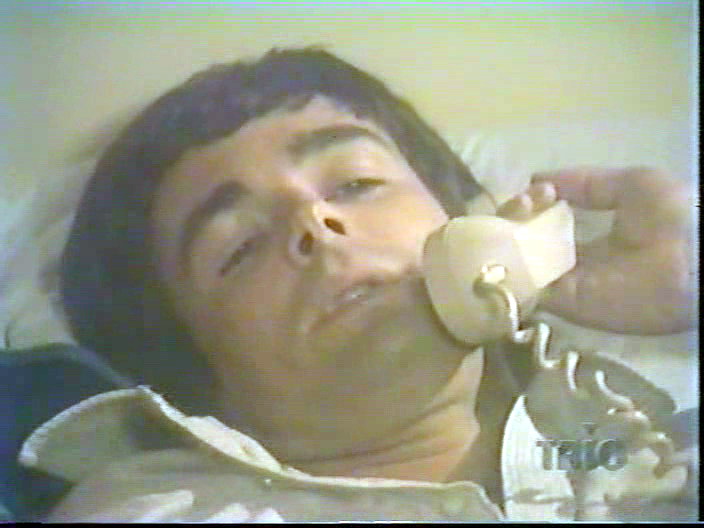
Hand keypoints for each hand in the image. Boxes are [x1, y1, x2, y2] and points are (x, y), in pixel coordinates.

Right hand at [501, 166, 694, 334]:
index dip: (527, 207)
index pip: (542, 224)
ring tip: (497, 222)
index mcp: (588, 236)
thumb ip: (585, 183)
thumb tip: (536, 179)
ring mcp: (565, 284)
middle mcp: (571, 262)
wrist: (696, 260)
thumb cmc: (674, 216)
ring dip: (501, 244)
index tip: (528, 192)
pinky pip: (524, 289)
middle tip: (511, 207)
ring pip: (517, 265)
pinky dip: (504, 270)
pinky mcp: (563, 303)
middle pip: (523, 246)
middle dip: (508, 224)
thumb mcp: (632, 184)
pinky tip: (494, 245)